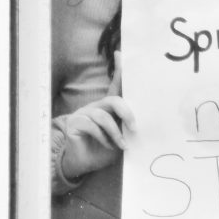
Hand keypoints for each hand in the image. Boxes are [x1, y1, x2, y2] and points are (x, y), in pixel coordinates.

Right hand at [61, 54, 134, 180]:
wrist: (85, 164)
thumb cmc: (104, 150)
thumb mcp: (120, 137)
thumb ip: (127, 127)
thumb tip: (143, 123)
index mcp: (108, 107)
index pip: (115, 85)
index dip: (118, 70)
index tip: (120, 53)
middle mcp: (96, 106)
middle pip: (113, 100)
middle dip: (127, 113)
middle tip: (134, 128)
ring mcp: (84, 113)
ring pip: (104, 116)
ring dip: (115, 133)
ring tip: (122, 145)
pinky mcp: (75, 123)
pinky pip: (92, 126)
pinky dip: (103, 138)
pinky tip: (107, 146)